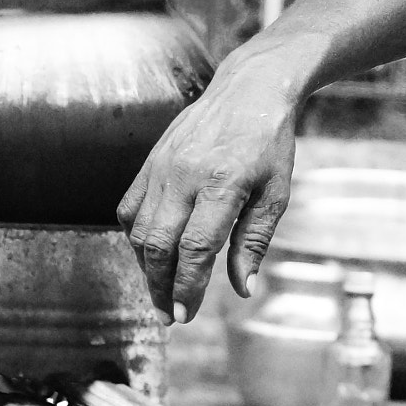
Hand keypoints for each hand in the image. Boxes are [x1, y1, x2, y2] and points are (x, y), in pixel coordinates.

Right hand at [116, 66, 297, 322]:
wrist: (249, 89)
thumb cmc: (269, 143)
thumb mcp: (276, 193)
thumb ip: (254, 242)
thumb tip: (242, 289)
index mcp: (222, 183)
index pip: (194, 249)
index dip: (187, 287)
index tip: (186, 315)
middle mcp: (184, 175)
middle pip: (159, 246)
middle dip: (161, 287)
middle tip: (170, 315)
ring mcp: (162, 166)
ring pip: (139, 231)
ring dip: (146, 268)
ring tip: (161, 291)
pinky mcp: (150, 161)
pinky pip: (130, 208)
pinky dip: (136, 238)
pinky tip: (151, 254)